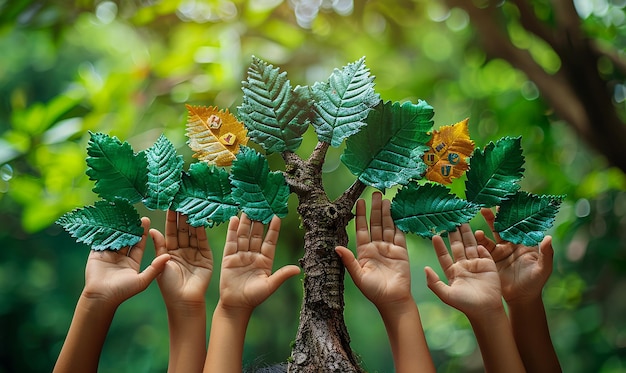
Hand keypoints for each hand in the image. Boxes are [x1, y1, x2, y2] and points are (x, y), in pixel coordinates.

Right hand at [82, 217, 169, 306]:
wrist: (101, 298)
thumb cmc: (123, 291)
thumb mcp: (142, 280)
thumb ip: (155, 268)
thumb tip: (169, 256)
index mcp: (132, 262)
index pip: (139, 244)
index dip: (142, 232)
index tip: (146, 220)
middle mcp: (121, 257)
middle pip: (127, 238)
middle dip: (131, 226)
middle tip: (134, 214)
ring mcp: (108, 255)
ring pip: (115, 237)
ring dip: (118, 226)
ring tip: (121, 213)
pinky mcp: (97, 254)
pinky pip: (101, 239)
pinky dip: (104, 230)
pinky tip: (107, 219)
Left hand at [153, 210, 212, 308]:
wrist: (183, 301)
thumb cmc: (168, 286)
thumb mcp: (160, 264)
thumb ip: (159, 247)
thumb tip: (151, 230)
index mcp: (170, 251)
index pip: (170, 231)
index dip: (170, 219)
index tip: (169, 204)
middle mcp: (183, 250)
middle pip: (183, 230)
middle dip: (182, 216)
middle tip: (182, 200)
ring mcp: (195, 253)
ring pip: (193, 233)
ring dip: (192, 221)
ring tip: (191, 206)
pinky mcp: (206, 257)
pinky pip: (203, 242)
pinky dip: (202, 231)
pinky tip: (200, 220)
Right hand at [219, 213, 299, 311]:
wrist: (236, 305)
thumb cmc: (254, 297)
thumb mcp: (270, 285)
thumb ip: (282, 275)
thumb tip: (298, 269)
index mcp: (265, 260)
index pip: (270, 241)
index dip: (273, 229)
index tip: (277, 215)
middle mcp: (254, 255)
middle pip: (257, 234)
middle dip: (259, 221)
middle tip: (261, 205)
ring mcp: (241, 255)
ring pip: (244, 235)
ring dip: (246, 222)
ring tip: (247, 208)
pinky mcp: (228, 258)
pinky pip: (231, 242)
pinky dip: (232, 230)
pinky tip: (233, 219)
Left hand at [336, 192, 411, 307]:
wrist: (393, 300)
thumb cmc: (373, 291)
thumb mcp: (358, 276)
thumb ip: (349, 261)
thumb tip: (336, 247)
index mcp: (364, 252)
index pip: (361, 229)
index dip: (361, 215)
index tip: (359, 201)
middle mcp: (376, 247)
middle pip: (375, 223)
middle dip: (375, 208)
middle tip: (375, 193)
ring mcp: (389, 248)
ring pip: (387, 226)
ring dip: (386, 213)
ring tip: (385, 198)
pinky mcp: (401, 252)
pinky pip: (399, 234)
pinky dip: (398, 223)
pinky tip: (397, 212)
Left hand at [425, 224, 502, 318]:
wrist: (486, 310)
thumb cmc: (465, 304)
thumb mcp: (446, 295)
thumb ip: (434, 283)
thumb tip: (424, 268)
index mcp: (452, 271)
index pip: (444, 255)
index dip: (439, 246)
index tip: (434, 235)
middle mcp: (463, 265)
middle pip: (457, 246)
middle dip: (453, 234)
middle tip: (449, 220)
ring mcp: (476, 263)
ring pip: (470, 244)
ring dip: (466, 233)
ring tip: (462, 220)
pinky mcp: (489, 264)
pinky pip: (484, 250)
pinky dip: (480, 242)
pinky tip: (477, 232)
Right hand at [475, 208, 553, 304]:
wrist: (520, 298)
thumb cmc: (535, 283)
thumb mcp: (543, 268)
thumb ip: (546, 253)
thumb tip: (548, 237)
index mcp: (524, 243)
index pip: (519, 225)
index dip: (514, 214)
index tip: (509, 202)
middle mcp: (511, 244)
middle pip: (503, 226)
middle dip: (497, 215)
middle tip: (490, 204)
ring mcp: (500, 250)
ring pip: (492, 234)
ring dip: (487, 225)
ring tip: (481, 216)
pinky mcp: (491, 258)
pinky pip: (484, 247)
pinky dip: (480, 240)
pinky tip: (476, 235)